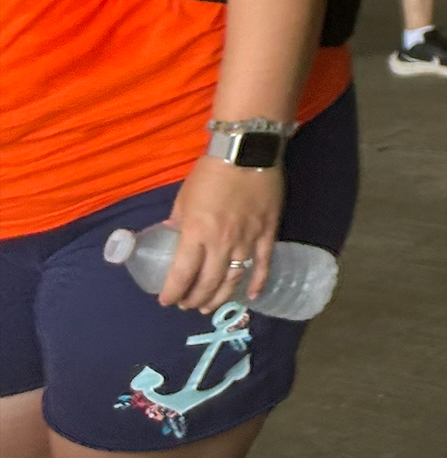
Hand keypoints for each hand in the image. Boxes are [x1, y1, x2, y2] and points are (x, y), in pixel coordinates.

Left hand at [161, 158, 284, 313]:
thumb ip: (178, 222)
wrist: (247, 151)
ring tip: (210, 306)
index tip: (166, 301)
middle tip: (188, 305)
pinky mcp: (268, 233)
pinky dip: (258, 282)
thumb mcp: (183, 198)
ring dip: (220, 297)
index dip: (172, 293)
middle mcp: (221, 243)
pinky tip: (251, 296)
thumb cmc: (210, 172)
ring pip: (233, 279)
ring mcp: (247, 240)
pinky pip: (264, 263)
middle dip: (194, 299)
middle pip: (207, 283)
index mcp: (196, 233)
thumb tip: (174, 236)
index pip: (181, 275)